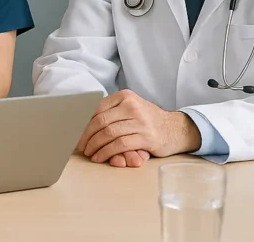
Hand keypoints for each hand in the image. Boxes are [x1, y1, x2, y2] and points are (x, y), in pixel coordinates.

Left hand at [76, 90, 200, 166]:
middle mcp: (132, 106)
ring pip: (109, 134)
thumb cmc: (147, 120)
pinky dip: (107, 152)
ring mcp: (140, 121)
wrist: (176, 129)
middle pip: (101, 121)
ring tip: (89, 153)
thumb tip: (83, 123)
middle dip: (87, 135)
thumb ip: (112, 112)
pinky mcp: (146, 137)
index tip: (76, 132)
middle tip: (80, 146)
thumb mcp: (131, 108)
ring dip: (95, 146)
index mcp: (125, 96)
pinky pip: (120, 145)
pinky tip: (100, 157)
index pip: (97, 109)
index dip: (84, 122)